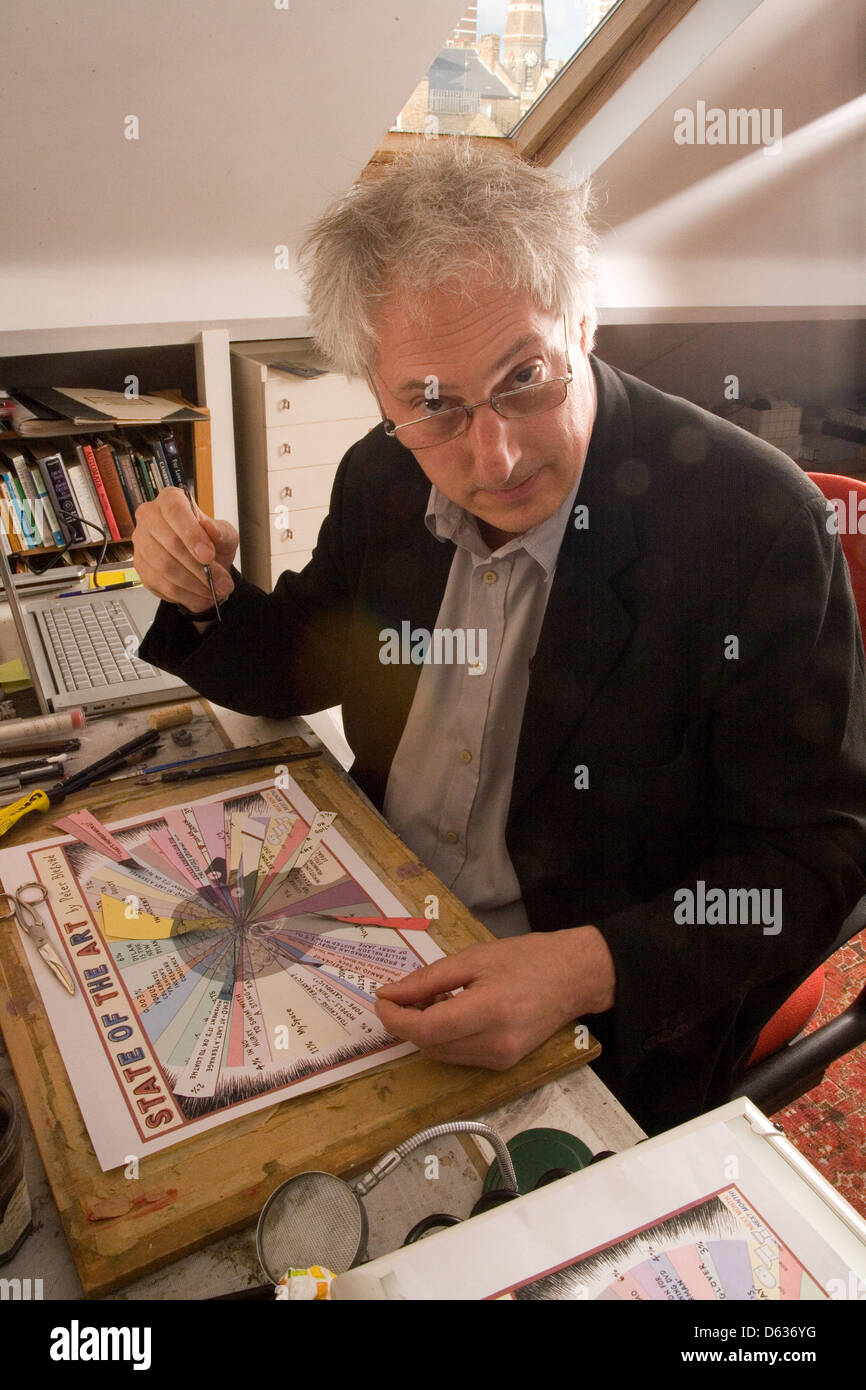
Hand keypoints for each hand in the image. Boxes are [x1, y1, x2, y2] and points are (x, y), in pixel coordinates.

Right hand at [132, 488, 238, 613]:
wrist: (203, 564)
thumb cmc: (211, 543)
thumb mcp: (226, 535)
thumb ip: (221, 532)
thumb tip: (210, 528)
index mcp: (170, 500)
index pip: (175, 511)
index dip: (192, 535)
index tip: (208, 556)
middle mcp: (150, 517)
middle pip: (170, 542)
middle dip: (199, 567)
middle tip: (220, 582)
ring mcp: (141, 542)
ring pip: (164, 567)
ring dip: (193, 584)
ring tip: (214, 591)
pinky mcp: (140, 566)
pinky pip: (160, 584)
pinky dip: (184, 594)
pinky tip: (199, 595)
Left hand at [374, 926, 614, 1069]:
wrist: (575, 977)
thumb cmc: (527, 958)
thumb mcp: (474, 958)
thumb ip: (427, 980)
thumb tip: (389, 995)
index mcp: (489, 1012)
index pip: (426, 1030)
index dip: (396, 1019)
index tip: (382, 1000)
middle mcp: (496, 1044)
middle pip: (429, 1046)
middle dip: (408, 1023)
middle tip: (407, 993)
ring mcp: (502, 1059)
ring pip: (440, 1055)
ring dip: (426, 1031)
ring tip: (437, 999)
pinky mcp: (505, 1065)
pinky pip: (459, 1056)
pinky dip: (446, 1038)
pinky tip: (456, 1013)